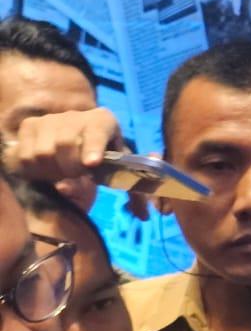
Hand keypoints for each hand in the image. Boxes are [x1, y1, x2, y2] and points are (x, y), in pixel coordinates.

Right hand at [6, 107, 123, 181]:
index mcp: (103, 121)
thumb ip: (134, 192)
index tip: (92, 164)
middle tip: (77, 176)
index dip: (93, 147)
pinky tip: (47, 171)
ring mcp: (49, 119)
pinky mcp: (29, 126)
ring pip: (44, 151)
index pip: (97, 131)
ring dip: (53, 171)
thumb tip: (145, 214)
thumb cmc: (102, 161)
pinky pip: (26, 154)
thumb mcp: (121, 172)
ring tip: (63, 174)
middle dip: (71, 167)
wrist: (73, 147)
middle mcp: (76, 115)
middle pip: (66, 143)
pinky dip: (36, 169)